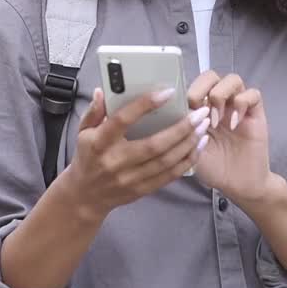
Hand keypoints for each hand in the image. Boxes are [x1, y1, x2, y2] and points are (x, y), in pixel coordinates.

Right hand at [64, 87, 210, 219]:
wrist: (85, 196)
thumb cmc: (87, 157)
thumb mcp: (83, 132)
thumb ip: (94, 111)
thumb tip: (102, 91)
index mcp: (100, 142)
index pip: (123, 120)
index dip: (145, 105)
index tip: (167, 92)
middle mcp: (116, 161)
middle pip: (154, 144)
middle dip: (181, 128)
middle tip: (199, 113)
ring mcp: (130, 178)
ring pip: (166, 161)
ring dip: (189, 143)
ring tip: (204, 127)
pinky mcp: (141, 190)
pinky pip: (169, 176)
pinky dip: (187, 161)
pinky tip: (198, 147)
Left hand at [188, 72, 276, 205]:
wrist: (238, 185)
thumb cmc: (212, 168)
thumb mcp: (190, 149)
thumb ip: (184, 130)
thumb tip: (178, 109)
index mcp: (200, 109)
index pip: (192, 84)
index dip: (187, 90)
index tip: (183, 109)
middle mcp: (219, 104)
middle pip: (211, 76)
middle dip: (202, 87)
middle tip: (199, 108)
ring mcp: (238, 107)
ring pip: (233, 79)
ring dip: (221, 94)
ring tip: (217, 119)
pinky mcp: (255, 114)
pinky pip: (253, 94)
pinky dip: (242, 103)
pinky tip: (234, 123)